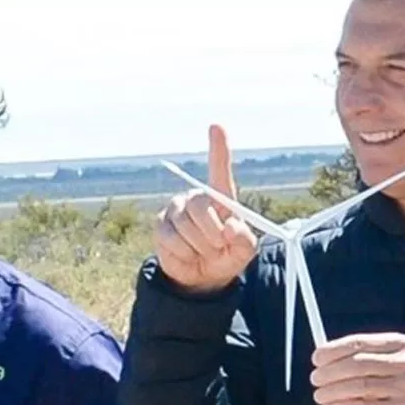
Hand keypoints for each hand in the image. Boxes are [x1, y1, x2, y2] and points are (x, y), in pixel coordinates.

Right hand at [153, 124, 258, 293]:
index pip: (219, 168)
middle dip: (212, 232)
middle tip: (218, 247)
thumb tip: (230, 228)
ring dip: (199, 247)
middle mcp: (196, 198)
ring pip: (185, 226)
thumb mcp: (244, 251)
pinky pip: (172, 240)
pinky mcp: (160, 226)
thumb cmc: (227, 256)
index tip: (216, 126)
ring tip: (203, 252)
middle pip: (200, 206)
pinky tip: (188, 255)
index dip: (218, 147)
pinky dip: (185, 254)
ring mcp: (175, 210)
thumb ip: (243, 240)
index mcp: (220, 197)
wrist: (203, 277)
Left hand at [310, 332, 404, 404]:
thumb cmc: (386, 380)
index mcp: (398, 343)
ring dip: (332, 392)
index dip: (333, 350)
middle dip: (330, 372)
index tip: (316, 358)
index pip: (359, 343)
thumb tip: (319, 356)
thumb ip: (351, 356)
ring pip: (360, 386)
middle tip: (315, 379)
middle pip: (358, 364)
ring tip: (319, 396)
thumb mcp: (376, 362)